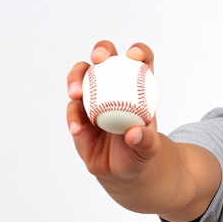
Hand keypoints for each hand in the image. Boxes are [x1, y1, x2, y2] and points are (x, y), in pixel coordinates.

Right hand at [66, 40, 160, 182]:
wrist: (123, 170)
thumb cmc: (141, 152)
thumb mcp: (149, 149)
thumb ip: (146, 141)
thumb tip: (132, 133)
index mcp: (138, 87)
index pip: (141, 61)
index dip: (139, 52)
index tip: (134, 56)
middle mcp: (114, 86)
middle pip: (106, 58)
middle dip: (101, 51)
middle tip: (98, 60)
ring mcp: (94, 97)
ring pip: (82, 77)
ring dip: (76, 79)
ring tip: (76, 94)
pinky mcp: (78, 114)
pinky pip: (72, 110)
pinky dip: (72, 117)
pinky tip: (77, 129)